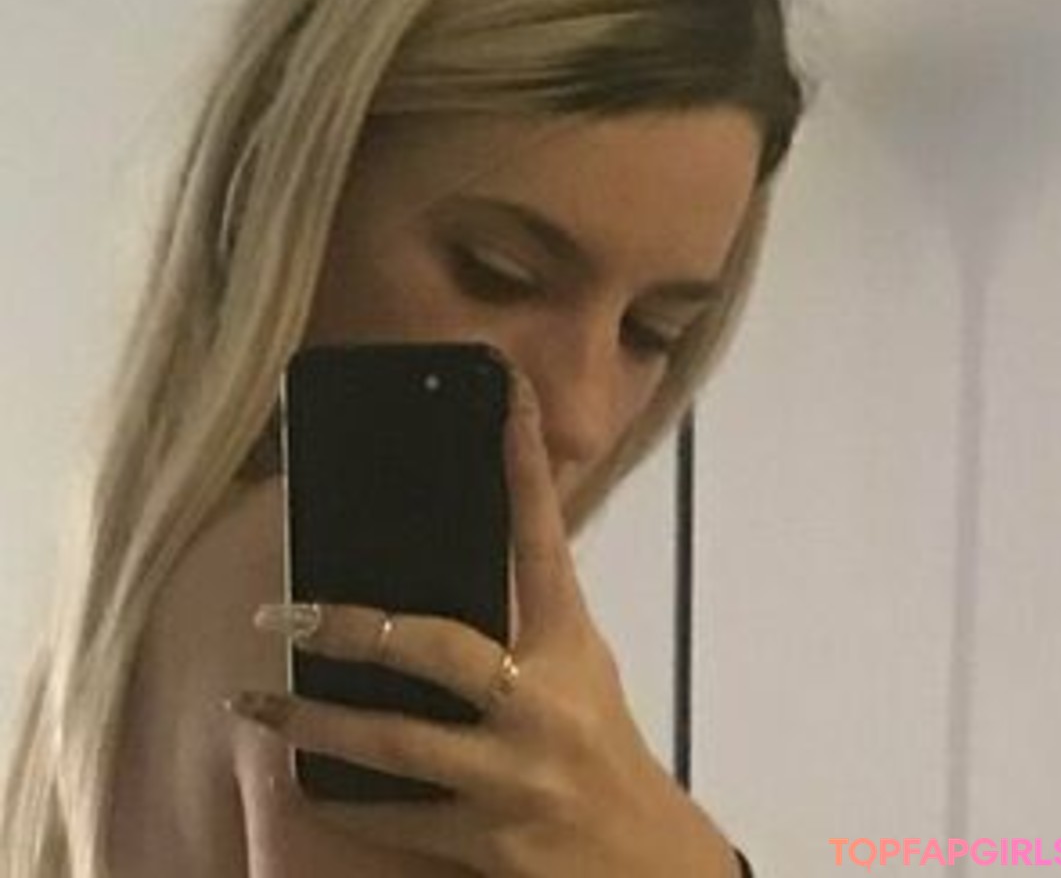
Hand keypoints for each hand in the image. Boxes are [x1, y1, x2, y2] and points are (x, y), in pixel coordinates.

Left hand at [226, 367, 739, 876]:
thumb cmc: (600, 747)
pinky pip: (391, 816)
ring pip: (393, 741)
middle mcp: (539, 700)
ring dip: (313, 724)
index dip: (523, 459)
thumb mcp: (577, 666)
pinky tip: (300, 783)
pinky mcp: (486, 841)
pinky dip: (341, 799)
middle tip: (284, 612)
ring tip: (253, 704)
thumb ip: (526, 614)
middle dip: (352, 628)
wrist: (644, 862)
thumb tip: (456, 557)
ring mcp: (512, 775)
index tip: (502, 393)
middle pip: (435, 646)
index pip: (543, 535)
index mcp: (566, 641)